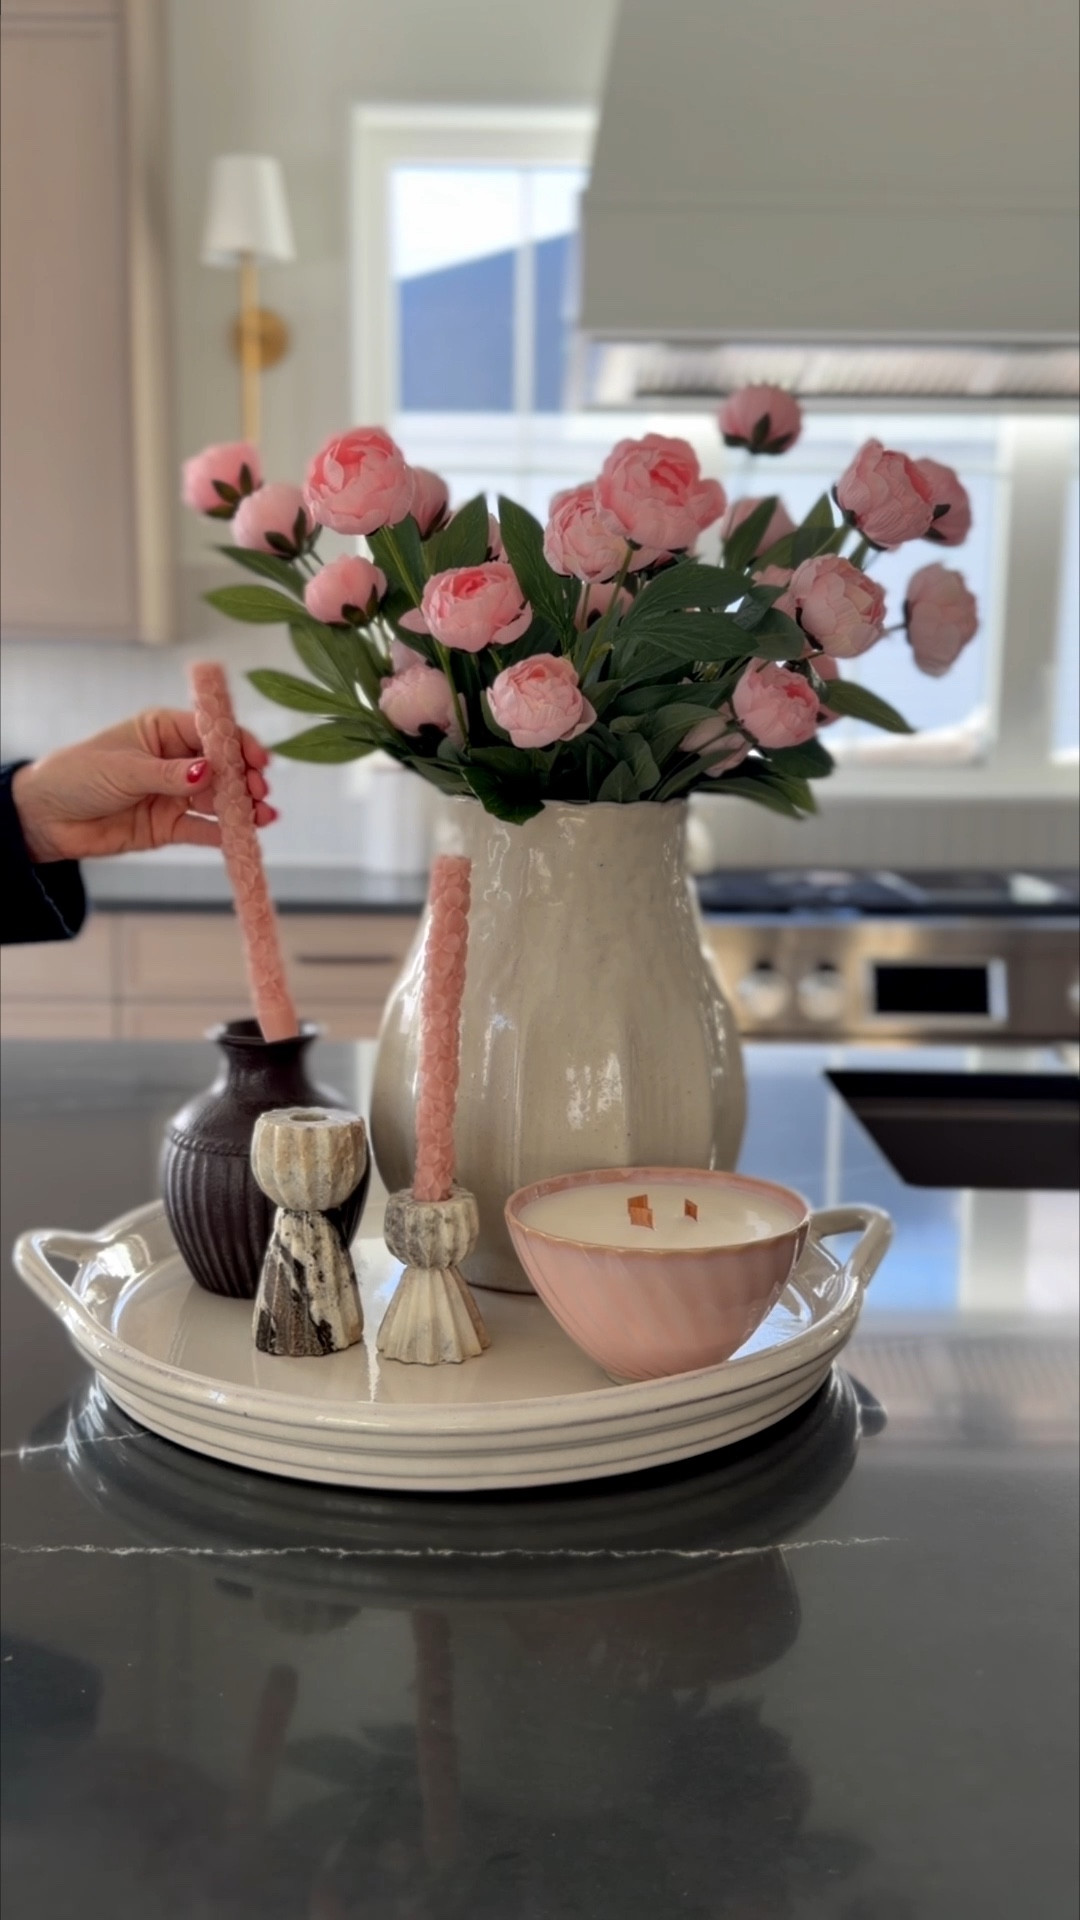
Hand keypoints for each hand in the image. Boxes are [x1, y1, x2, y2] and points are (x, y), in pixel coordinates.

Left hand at [11, 709, 274, 862]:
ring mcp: (175, 794)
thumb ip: (169, 774)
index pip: (211, 733)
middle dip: (246, 778)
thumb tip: (208, 771)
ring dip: (244, 807)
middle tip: (260, 791)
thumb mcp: (124, 769)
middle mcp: (175, 760)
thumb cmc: (77, 776)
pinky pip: (205, 830)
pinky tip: (247, 836)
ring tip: (264, 816)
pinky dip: (227, 834)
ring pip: (219, 799)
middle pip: (223, 768)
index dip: (238, 744)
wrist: (47, 818)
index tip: (257, 759)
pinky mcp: (170, 826)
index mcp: (164, 731)